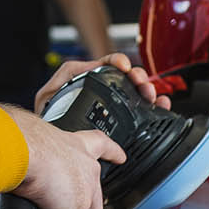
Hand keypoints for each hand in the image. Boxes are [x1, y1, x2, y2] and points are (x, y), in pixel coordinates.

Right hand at [0, 107, 124, 208]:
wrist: (24, 149)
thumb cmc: (22, 140)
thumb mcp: (34, 143)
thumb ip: (37, 156)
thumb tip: (24, 169)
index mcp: (74, 143)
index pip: (100, 145)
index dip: (111, 152)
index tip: (120, 157)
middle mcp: (86, 164)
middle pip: (94, 191)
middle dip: (81, 203)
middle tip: (59, 208)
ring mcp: (87, 187)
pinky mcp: (78, 207)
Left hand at [35, 49, 170, 116]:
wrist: (49, 147)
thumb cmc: (47, 119)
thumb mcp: (50, 94)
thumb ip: (65, 76)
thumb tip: (87, 66)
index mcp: (88, 81)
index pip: (107, 65)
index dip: (118, 61)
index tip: (123, 67)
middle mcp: (104, 92)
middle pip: (127, 78)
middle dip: (138, 77)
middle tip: (141, 84)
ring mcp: (114, 107)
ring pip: (137, 93)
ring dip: (148, 90)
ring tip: (151, 95)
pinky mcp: (122, 123)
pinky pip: (142, 111)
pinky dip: (155, 107)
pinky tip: (161, 106)